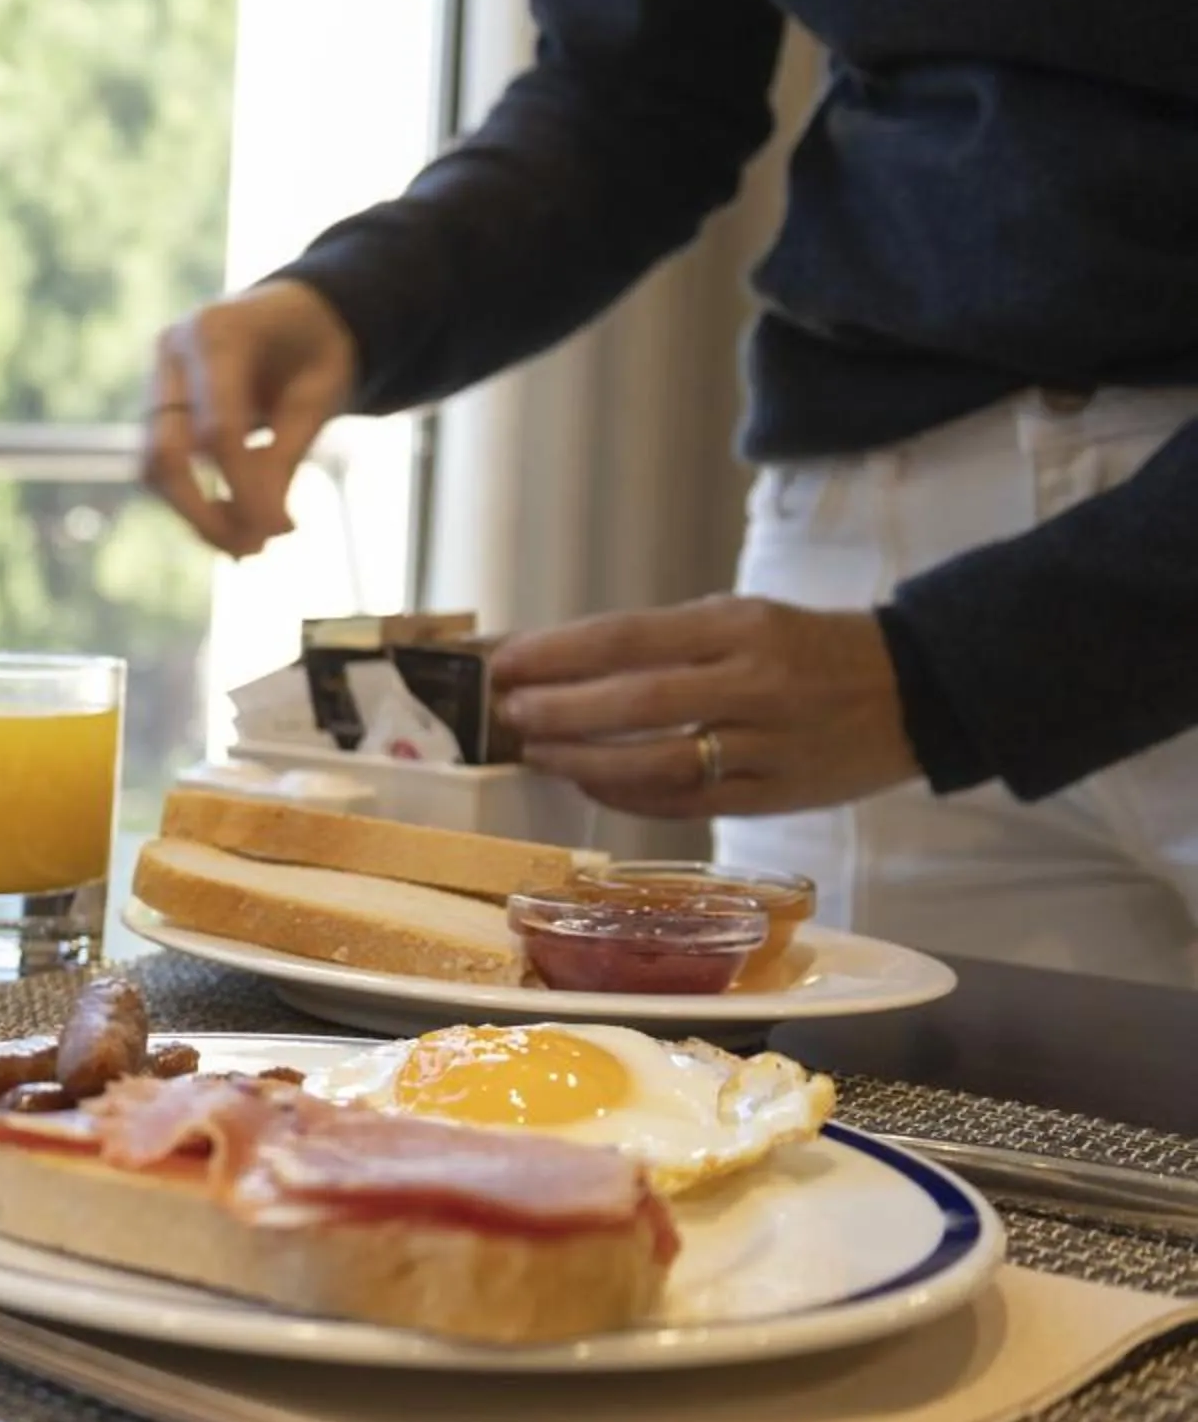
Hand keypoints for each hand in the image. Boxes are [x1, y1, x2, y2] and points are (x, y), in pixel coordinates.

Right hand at [141, 279, 356, 555]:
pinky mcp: (156, 405)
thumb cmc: (317, 347)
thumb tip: (264, 532)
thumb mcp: (319, 396)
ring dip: (196, 514)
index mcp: (218, 332)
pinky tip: (236, 524)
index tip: (281, 532)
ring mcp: (157, 378)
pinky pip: (163, 464)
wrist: (298, 311)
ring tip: (250, 546)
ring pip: (154, 466)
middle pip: (164, 452)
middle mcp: (172, 352)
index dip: (244, 489)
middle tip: (250, 553)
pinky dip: (196, 499)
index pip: (218, 429)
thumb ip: (285, 457)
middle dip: (202, 513)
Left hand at [495, 597, 921, 816]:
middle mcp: (754, 683)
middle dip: (560, 710)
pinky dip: (631, 796)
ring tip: (539, 753)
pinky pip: (687, 802)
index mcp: (742, 627)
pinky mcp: (774, 796)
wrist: (915, 692)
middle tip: (511, 712)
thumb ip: (667, 642)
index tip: (506, 663)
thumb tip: (565, 663)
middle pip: (636, 702)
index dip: (558, 653)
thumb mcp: (746, 619)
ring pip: (657, 762)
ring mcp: (767, 745)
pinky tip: (592, 786)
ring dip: (585, 762)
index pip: (629, 637)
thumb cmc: (808, 650)